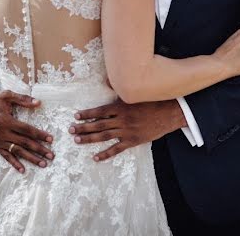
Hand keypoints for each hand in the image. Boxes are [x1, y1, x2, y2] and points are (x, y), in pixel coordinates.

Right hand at [0, 89, 53, 172]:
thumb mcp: (7, 95)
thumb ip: (23, 99)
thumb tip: (38, 103)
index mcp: (5, 120)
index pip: (26, 129)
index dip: (39, 135)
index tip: (50, 139)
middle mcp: (1, 132)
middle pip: (23, 143)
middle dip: (38, 150)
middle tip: (51, 156)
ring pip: (17, 152)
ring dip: (30, 158)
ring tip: (42, 164)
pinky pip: (6, 156)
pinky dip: (14, 164)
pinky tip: (23, 170)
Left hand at [69, 99, 184, 161]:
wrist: (168, 113)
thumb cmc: (152, 101)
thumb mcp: (135, 94)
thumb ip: (120, 91)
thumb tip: (107, 82)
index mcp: (121, 106)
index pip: (100, 111)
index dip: (87, 114)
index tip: (76, 116)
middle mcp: (121, 119)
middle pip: (98, 124)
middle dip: (83, 127)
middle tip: (71, 130)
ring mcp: (127, 131)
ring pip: (104, 136)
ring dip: (89, 138)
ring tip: (77, 141)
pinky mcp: (133, 141)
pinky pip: (116, 149)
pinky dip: (105, 154)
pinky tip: (95, 157)